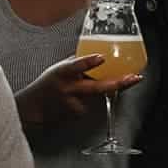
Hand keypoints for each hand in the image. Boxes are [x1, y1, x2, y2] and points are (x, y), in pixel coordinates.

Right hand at [16, 54, 142, 125]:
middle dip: (118, 83)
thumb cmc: (47, 85)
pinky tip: (81, 98)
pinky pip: (94, 105)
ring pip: (99, 96)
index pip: (75, 66)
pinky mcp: (78, 115)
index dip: (88, 62)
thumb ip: (77, 62)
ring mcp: (74, 104)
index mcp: (62, 73)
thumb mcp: (58, 68)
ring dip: (107, 90)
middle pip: (96, 87)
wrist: (33, 109)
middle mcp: (68, 89)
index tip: (101, 57)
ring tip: (98, 85)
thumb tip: (98, 51)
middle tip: (134, 78)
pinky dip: (94, 99)